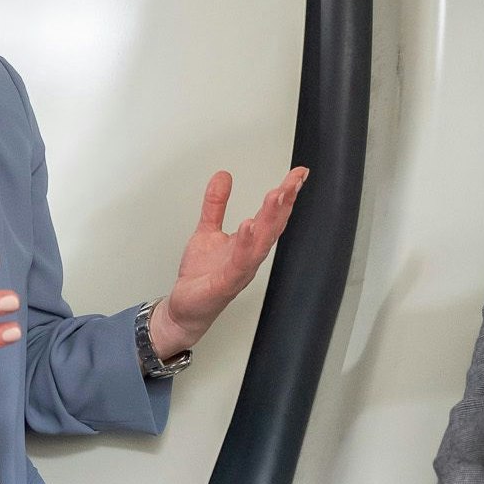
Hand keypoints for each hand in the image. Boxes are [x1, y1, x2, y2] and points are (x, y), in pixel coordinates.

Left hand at [150, 167, 307, 356]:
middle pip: (273, 227)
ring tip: (277, 195)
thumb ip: (216, 204)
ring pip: (261, 243)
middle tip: (294, 181)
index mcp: (248, 244)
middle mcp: (249, 257)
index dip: (286, 194)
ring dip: (270, 219)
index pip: (272, 216)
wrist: (185, 309)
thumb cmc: (201, 277)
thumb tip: (223, 177)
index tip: (298, 174)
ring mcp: (240, 270)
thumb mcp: (207, 231)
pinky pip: (239, 263)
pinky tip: (249, 227)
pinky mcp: (225, 283)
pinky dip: (246, 245)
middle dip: (284, 203)